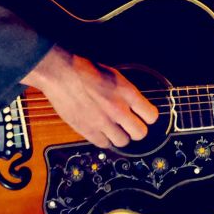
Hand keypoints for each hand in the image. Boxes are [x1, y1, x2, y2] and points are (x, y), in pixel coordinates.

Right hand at [21, 46, 158, 148]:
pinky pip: (103, 144)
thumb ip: (126, 93)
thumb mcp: (114, 75)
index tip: (144, 116)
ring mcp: (103, 122)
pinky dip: (104, 140)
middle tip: (130, 125)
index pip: (151, 115)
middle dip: (136, 129)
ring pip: (123, 142)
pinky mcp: (87, 130)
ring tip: (114, 128)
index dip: (149, 116)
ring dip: (120, 136)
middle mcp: (118, 110)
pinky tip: (100, 131)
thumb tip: (134, 104)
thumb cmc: (85, 69)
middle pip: (140, 133)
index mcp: (127, 93)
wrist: (61, 73)